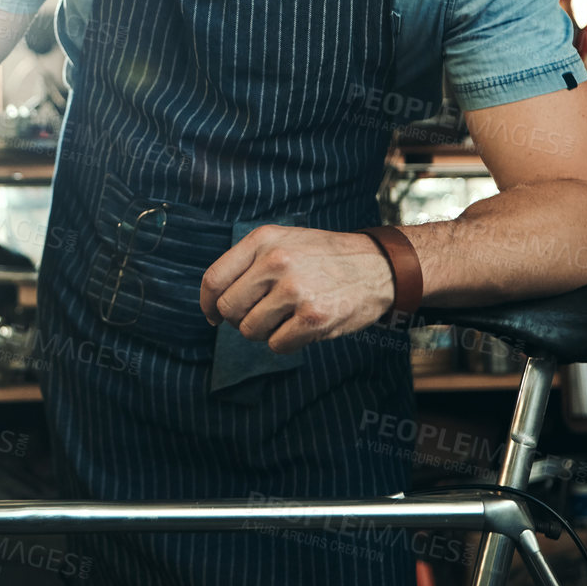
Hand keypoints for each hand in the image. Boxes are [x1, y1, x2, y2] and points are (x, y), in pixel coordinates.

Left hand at [199, 226, 393, 352]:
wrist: (378, 265)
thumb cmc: (324, 257)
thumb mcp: (284, 240)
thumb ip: (248, 263)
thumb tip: (214, 303)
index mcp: (263, 240)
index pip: (214, 279)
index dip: (208, 303)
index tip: (213, 315)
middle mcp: (275, 262)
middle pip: (229, 308)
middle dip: (239, 319)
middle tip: (261, 316)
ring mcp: (294, 290)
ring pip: (250, 330)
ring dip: (265, 332)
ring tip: (287, 318)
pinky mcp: (314, 317)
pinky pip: (277, 345)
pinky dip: (286, 343)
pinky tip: (303, 327)